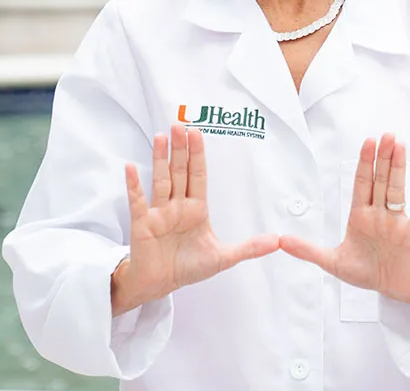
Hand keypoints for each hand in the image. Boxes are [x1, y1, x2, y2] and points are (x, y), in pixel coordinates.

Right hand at [111, 124, 279, 314]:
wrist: (159, 285)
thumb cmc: (187, 267)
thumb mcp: (223, 258)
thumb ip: (249, 247)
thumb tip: (278, 240)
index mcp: (195, 208)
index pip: (198, 175)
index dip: (197, 155)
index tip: (197, 133)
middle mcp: (176, 205)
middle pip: (179, 171)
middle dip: (181, 149)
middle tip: (180, 125)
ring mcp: (158, 212)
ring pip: (160, 180)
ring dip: (160, 159)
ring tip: (160, 137)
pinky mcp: (142, 223)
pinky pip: (138, 201)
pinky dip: (134, 185)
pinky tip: (131, 168)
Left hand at [280, 134, 409, 308]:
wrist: (393, 290)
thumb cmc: (366, 272)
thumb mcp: (332, 262)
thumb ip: (308, 250)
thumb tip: (281, 240)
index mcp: (361, 216)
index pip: (362, 184)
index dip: (364, 163)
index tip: (367, 142)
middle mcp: (380, 214)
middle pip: (380, 180)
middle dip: (382, 158)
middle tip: (386, 135)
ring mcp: (397, 222)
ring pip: (397, 189)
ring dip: (398, 168)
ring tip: (400, 146)